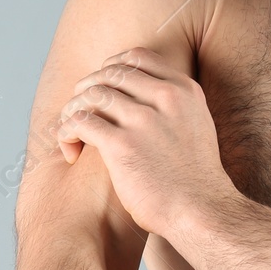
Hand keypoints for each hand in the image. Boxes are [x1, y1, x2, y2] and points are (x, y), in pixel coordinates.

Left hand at [56, 47, 234, 236]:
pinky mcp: (122, 145)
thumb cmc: (195, 178)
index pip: (137, 58)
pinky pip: (80, 122)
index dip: (111, 67)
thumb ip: (173, 107)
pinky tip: (70, 149)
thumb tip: (140, 97)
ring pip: (91, 95)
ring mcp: (144, 120)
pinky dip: (67, 132)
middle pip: (109, 73)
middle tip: (79, 110)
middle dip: (86, 88)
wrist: (202, 211)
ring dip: (72, 110)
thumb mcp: (196, 126)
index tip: (102, 86)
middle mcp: (166, 98)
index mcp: (185, 90)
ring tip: (70, 131)